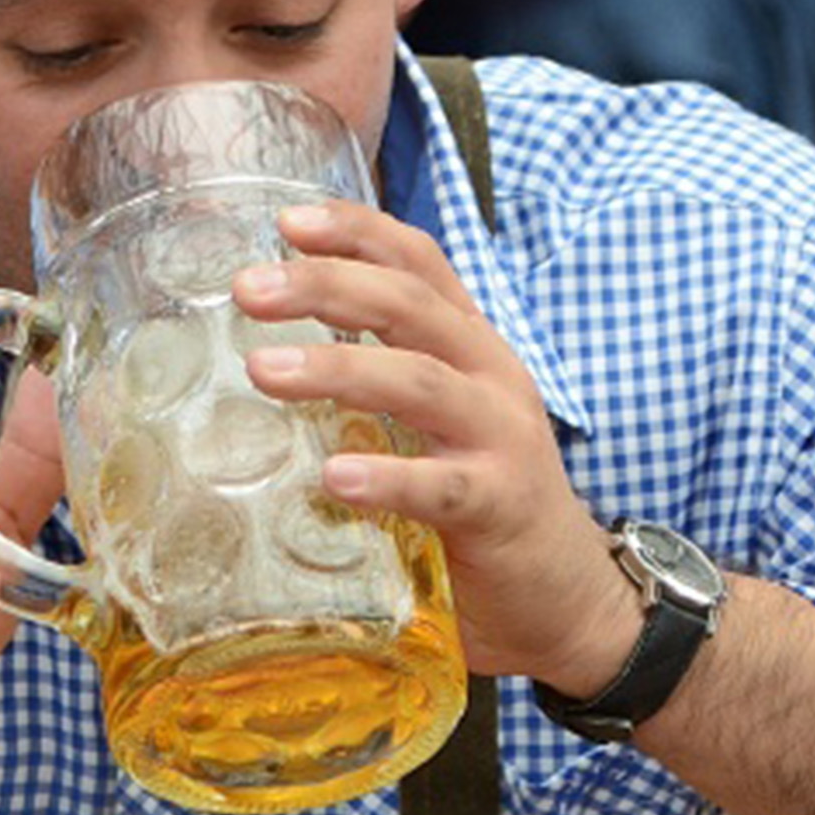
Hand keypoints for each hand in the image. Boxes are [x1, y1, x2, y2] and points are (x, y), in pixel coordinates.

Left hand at [231, 200, 641, 691]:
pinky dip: (388, 477)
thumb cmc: (481, 499)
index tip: (287, 219)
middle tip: (248, 289)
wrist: (566, 595)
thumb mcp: (439, 420)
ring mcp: (502, 438)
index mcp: (471, 346)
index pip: (419, 262)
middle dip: (327, 285)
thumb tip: (264, 357)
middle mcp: (491, 376)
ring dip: (338, 368)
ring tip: (265, 370)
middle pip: (410, 305)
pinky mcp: (501, 506)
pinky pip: (441, 485)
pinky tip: (335, 478)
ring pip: (419, 380)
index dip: (358, 231)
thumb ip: (381, 383)